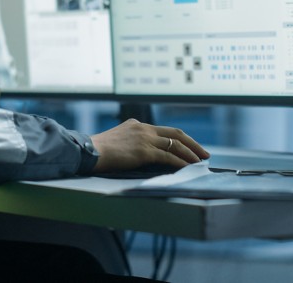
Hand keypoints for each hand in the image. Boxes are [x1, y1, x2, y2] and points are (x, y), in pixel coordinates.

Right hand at [90, 118, 209, 172]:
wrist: (87, 152)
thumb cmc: (97, 151)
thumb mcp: (116, 141)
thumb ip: (130, 143)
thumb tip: (139, 154)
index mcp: (137, 125)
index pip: (164, 130)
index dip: (180, 139)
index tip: (190, 146)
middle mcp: (144, 128)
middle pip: (176, 134)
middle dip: (193, 144)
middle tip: (204, 153)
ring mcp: (145, 138)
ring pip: (176, 145)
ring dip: (190, 154)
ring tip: (200, 162)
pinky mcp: (144, 151)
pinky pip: (168, 156)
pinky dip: (181, 162)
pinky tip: (188, 168)